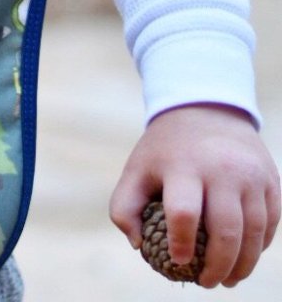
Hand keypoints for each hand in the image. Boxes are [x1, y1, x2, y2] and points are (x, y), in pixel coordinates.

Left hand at [110, 103, 280, 287]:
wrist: (205, 110)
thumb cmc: (166, 150)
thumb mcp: (137, 168)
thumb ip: (125, 206)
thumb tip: (138, 245)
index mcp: (183, 165)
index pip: (185, 212)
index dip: (182, 242)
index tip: (178, 261)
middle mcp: (221, 169)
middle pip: (226, 230)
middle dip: (218, 266)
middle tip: (206, 283)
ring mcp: (250, 175)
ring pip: (254, 232)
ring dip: (243, 265)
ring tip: (227, 281)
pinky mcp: (271, 180)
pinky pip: (270, 223)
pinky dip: (259, 247)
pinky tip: (244, 258)